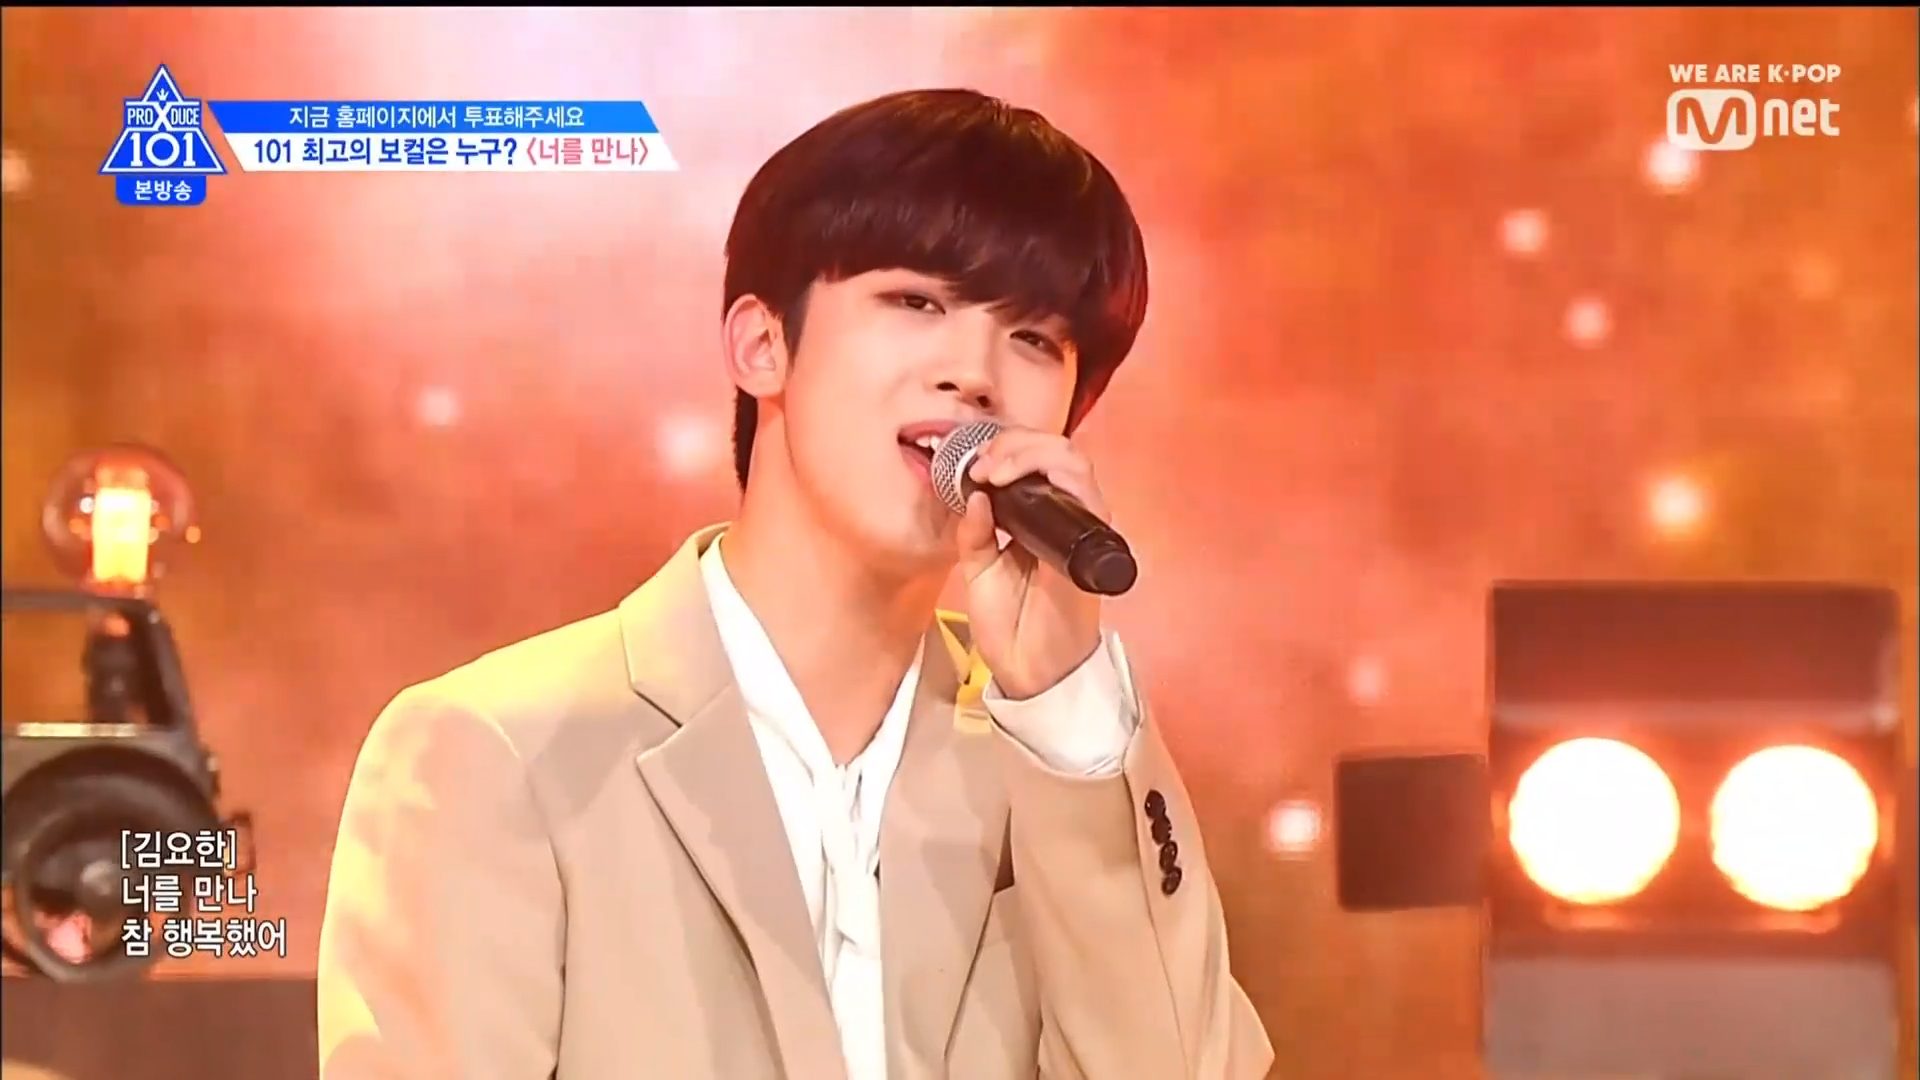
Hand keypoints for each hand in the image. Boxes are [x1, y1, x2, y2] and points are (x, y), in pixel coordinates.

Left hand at [955, 428, 1107, 699]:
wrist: (1030, 669)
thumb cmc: (1011, 624)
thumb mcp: (979, 568)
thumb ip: (975, 531)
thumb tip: (973, 493)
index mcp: (1038, 519)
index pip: (1035, 460)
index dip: (1006, 448)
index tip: (973, 464)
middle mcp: (1065, 516)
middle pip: (1058, 450)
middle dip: (1017, 444)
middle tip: (984, 464)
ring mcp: (1081, 528)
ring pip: (1075, 462)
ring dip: (1031, 454)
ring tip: (996, 471)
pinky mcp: (1090, 544)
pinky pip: (1088, 495)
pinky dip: (1057, 476)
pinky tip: (1019, 484)